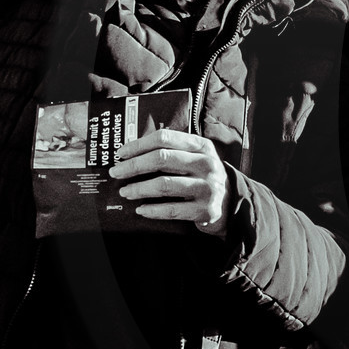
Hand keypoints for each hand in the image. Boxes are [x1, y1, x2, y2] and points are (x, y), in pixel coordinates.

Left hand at [111, 129, 230, 234]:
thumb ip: (173, 151)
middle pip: (162, 159)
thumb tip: (132, 153)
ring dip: (139, 189)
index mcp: (201, 146)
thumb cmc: (203, 177)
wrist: (232, 204)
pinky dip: (152, 210)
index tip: (121, 153)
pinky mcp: (206, 210)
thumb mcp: (196, 157)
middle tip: (116, 173)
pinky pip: (172, 210)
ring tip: (125, 192)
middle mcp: (207, 164)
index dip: (139, 145)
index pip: (165, 138)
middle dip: (133, 166)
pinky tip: (141, 210)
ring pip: (164, 185)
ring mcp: (208, 187)